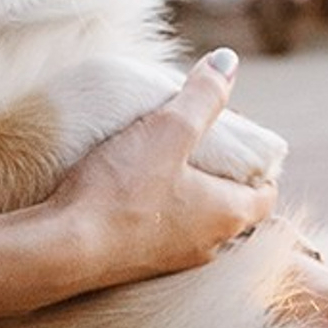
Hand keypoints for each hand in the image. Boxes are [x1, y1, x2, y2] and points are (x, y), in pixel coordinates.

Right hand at [40, 49, 278, 289]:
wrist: (61, 250)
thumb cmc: (122, 191)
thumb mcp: (169, 130)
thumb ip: (203, 96)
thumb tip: (229, 62)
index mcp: (229, 216)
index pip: (266, 194)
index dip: (257, 164)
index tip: (235, 139)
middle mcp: (208, 245)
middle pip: (230, 206)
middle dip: (219, 174)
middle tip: (197, 142)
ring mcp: (171, 260)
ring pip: (194, 221)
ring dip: (185, 192)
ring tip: (160, 160)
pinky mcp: (136, 265)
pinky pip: (159, 233)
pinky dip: (155, 210)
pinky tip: (129, 189)